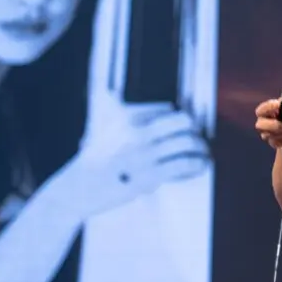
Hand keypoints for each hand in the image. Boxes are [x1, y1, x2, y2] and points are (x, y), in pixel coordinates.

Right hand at [60, 103, 210, 219]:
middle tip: (197, 139)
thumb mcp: (100, 129)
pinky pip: (184, 165)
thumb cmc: (92, 161)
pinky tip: (199, 166)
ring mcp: (145, 155)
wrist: (78, 189)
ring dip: (201, 148)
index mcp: (127, 118)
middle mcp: (138, 133)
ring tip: (203, 154)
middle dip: (195, 130)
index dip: (179, 119)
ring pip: (188, 143)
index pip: (167, 110)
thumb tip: (112, 93)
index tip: (186, 127)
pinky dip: (197, 164)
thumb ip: (110, 110)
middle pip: (183, 122)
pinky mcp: (150, 175)